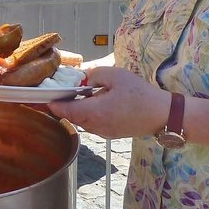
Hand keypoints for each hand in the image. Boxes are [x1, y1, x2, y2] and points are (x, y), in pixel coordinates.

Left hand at [48, 65, 169, 138]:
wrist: (164, 115)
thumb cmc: (141, 94)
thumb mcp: (116, 76)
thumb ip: (94, 74)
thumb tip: (82, 78)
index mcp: (94, 112)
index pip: (65, 110)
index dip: (53, 103)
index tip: (44, 96)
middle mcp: (96, 126)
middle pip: (72, 117)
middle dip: (64, 104)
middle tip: (60, 91)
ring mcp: (104, 132)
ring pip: (82, 121)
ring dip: (77, 110)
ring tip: (78, 95)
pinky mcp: (111, 134)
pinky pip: (93, 124)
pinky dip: (88, 114)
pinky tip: (94, 103)